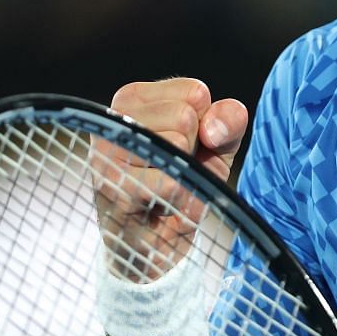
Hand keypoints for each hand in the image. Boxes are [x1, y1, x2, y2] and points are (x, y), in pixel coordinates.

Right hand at [93, 78, 247, 278]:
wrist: (157, 244)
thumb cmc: (184, 183)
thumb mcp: (216, 146)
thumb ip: (228, 120)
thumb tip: (212, 128)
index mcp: (135, 98)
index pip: (196, 92)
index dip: (205, 125)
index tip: (185, 147)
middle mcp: (115, 118)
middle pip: (186, 116)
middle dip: (192, 150)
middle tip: (172, 171)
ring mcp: (108, 153)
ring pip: (177, 143)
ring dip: (185, 176)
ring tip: (165, 186)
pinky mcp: (114, 188)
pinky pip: (172, 182)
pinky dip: (182, 200)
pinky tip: (163, 206)